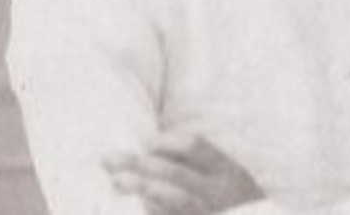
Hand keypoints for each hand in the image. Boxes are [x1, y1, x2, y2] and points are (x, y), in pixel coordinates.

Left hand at [104, 131, 263, 214]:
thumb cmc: (238, 204)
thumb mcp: (232, 178)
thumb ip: (202, 164)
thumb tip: (153, 148)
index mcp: (228, 171)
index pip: (194, 147)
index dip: (166, 142)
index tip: (146, 143)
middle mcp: (218, 192)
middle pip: (176, 173)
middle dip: (141, 165)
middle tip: (111, 160)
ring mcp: (207, 213)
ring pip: (172, 199)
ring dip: (142, 188)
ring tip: (117, 181)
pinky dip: (153, 212)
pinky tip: (139, 206)